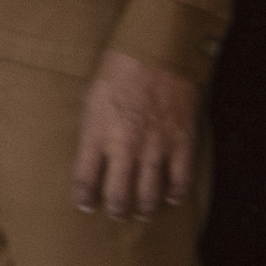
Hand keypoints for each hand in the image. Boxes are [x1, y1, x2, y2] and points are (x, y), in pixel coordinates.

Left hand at [72, 48, 201, 220]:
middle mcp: (124, 146)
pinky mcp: (181, 142)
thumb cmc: (118, 70)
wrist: (157, 52)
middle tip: (117, 214)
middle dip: (116, 209)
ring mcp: (155, 146)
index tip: (85, 206)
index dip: (84, 198)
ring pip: (150, 193)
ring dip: (145, 208)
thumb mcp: (92, 98)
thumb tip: (91, 152)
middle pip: (118, 194)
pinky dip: (176, 193)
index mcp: (97, 133)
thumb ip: (93, 129)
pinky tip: (171, 198)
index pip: (85, 179)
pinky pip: (179, 179)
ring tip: (142, 213)